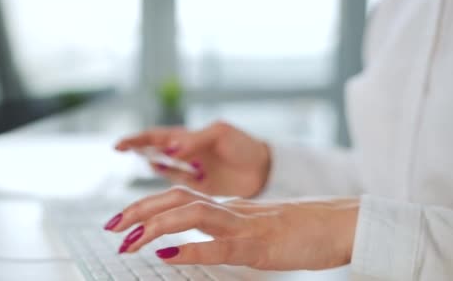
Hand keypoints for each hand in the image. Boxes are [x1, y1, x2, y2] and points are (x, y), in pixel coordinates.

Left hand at [104, 186, 359, 270]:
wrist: (341, 222)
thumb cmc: (301, 228)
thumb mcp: (255, 226)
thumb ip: (225, 229)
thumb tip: (194, 239)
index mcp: (229, 206)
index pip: (178, 197)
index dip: (145, 205)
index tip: (120, 219)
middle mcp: (231, 209)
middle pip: (176, 199)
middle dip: (138, 211)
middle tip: (111, 226)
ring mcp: (244, 225)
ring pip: (191, 216)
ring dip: (155, 226)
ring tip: (128, 240)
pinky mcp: (259, 245)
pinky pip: (220, 245)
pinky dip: (191, 249)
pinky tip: (168, 255)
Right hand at [115, 121, 270, 197]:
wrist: (266, 170)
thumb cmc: (244, 146)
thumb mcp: (220, 135)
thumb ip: (194, 141)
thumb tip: (169, 149)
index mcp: (189, 138)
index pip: (156, 136)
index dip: (137, 140)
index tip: (119, 145)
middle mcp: (185, 155)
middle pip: (152, 152)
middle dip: (134, 154)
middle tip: (117, 162)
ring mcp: (190, 173)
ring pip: (160, 171)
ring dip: (146, 173)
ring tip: (130, 178)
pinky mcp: (197, 191)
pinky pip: (173, 190)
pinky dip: (162, 193)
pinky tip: (152, 196)